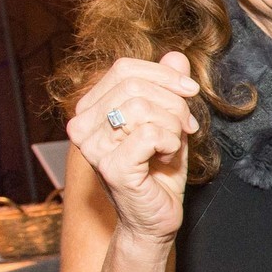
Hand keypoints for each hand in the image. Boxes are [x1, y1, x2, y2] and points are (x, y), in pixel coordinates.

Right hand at [66, 52, 199, 243]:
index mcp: (91, 109)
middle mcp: (82, 125)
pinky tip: (166, 156)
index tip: (190, 91)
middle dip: (173, 101)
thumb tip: (177, 55)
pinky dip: (171, 142)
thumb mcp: (169, 121)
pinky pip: (150, 133)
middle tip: (187, 125)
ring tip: (174, 144)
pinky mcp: (110, 166)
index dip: (164, 74)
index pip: (124, 69)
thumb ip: (169, 88)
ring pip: (142, 107)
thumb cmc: (160, 170)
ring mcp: (92, 146)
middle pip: (134, 84)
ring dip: (173, 124)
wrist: (156, 217)